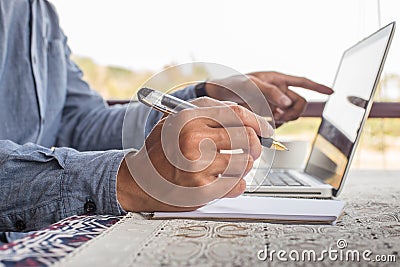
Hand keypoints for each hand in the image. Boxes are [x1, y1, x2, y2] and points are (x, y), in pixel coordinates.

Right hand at [117, 97, 273, 211]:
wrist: (141, 179)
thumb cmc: (163, 148)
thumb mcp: (180, 118)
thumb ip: (212, 111)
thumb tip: (248, 117)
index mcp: (189, 118)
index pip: (237, 114)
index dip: (258, 122)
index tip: (266, 130)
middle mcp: (193, 140)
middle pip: (246, 138)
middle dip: (255, 145)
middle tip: (251, 149)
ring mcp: (197, 167)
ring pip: (245, 163)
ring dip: (243, 164)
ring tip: (227, 164)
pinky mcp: (202, 191)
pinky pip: (238, 185)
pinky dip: (236, 183)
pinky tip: (222, 179)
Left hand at [204, 71, 332, 125]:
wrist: (218, 97)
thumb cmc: (233, 85)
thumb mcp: (250, 84)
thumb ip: (270, 92)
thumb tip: (287, 103)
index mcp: (277, 79)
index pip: (302, 82)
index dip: (318, 87)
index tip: (332, 92)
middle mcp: (278, 92)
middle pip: (299, 103)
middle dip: (293, 111)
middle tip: (280, 116)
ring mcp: (273, 104)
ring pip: (290, 115)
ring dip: (284, 119)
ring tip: (270, 118)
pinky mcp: (267, 115)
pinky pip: (279, 122)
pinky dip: (276, 125)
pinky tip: (266, 124)